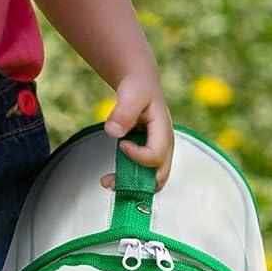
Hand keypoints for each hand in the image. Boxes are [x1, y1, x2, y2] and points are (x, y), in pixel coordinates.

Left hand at [98, 73, 174, 191]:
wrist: (140, 86)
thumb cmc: (138, 89)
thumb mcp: (131, 94)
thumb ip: (123, 111)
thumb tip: (114, 132)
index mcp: (164, 132)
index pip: (155, 156)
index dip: (136, 156)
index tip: (121, 144)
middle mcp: (165, 146)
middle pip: (159, 177)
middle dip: (136, 184)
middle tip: (110, 182)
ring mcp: (158, 152)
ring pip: (151, 180)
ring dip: (130, 185)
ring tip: (106, 182)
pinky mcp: (148, 155)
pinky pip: (142, 174)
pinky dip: (128, 179)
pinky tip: (110, 177)